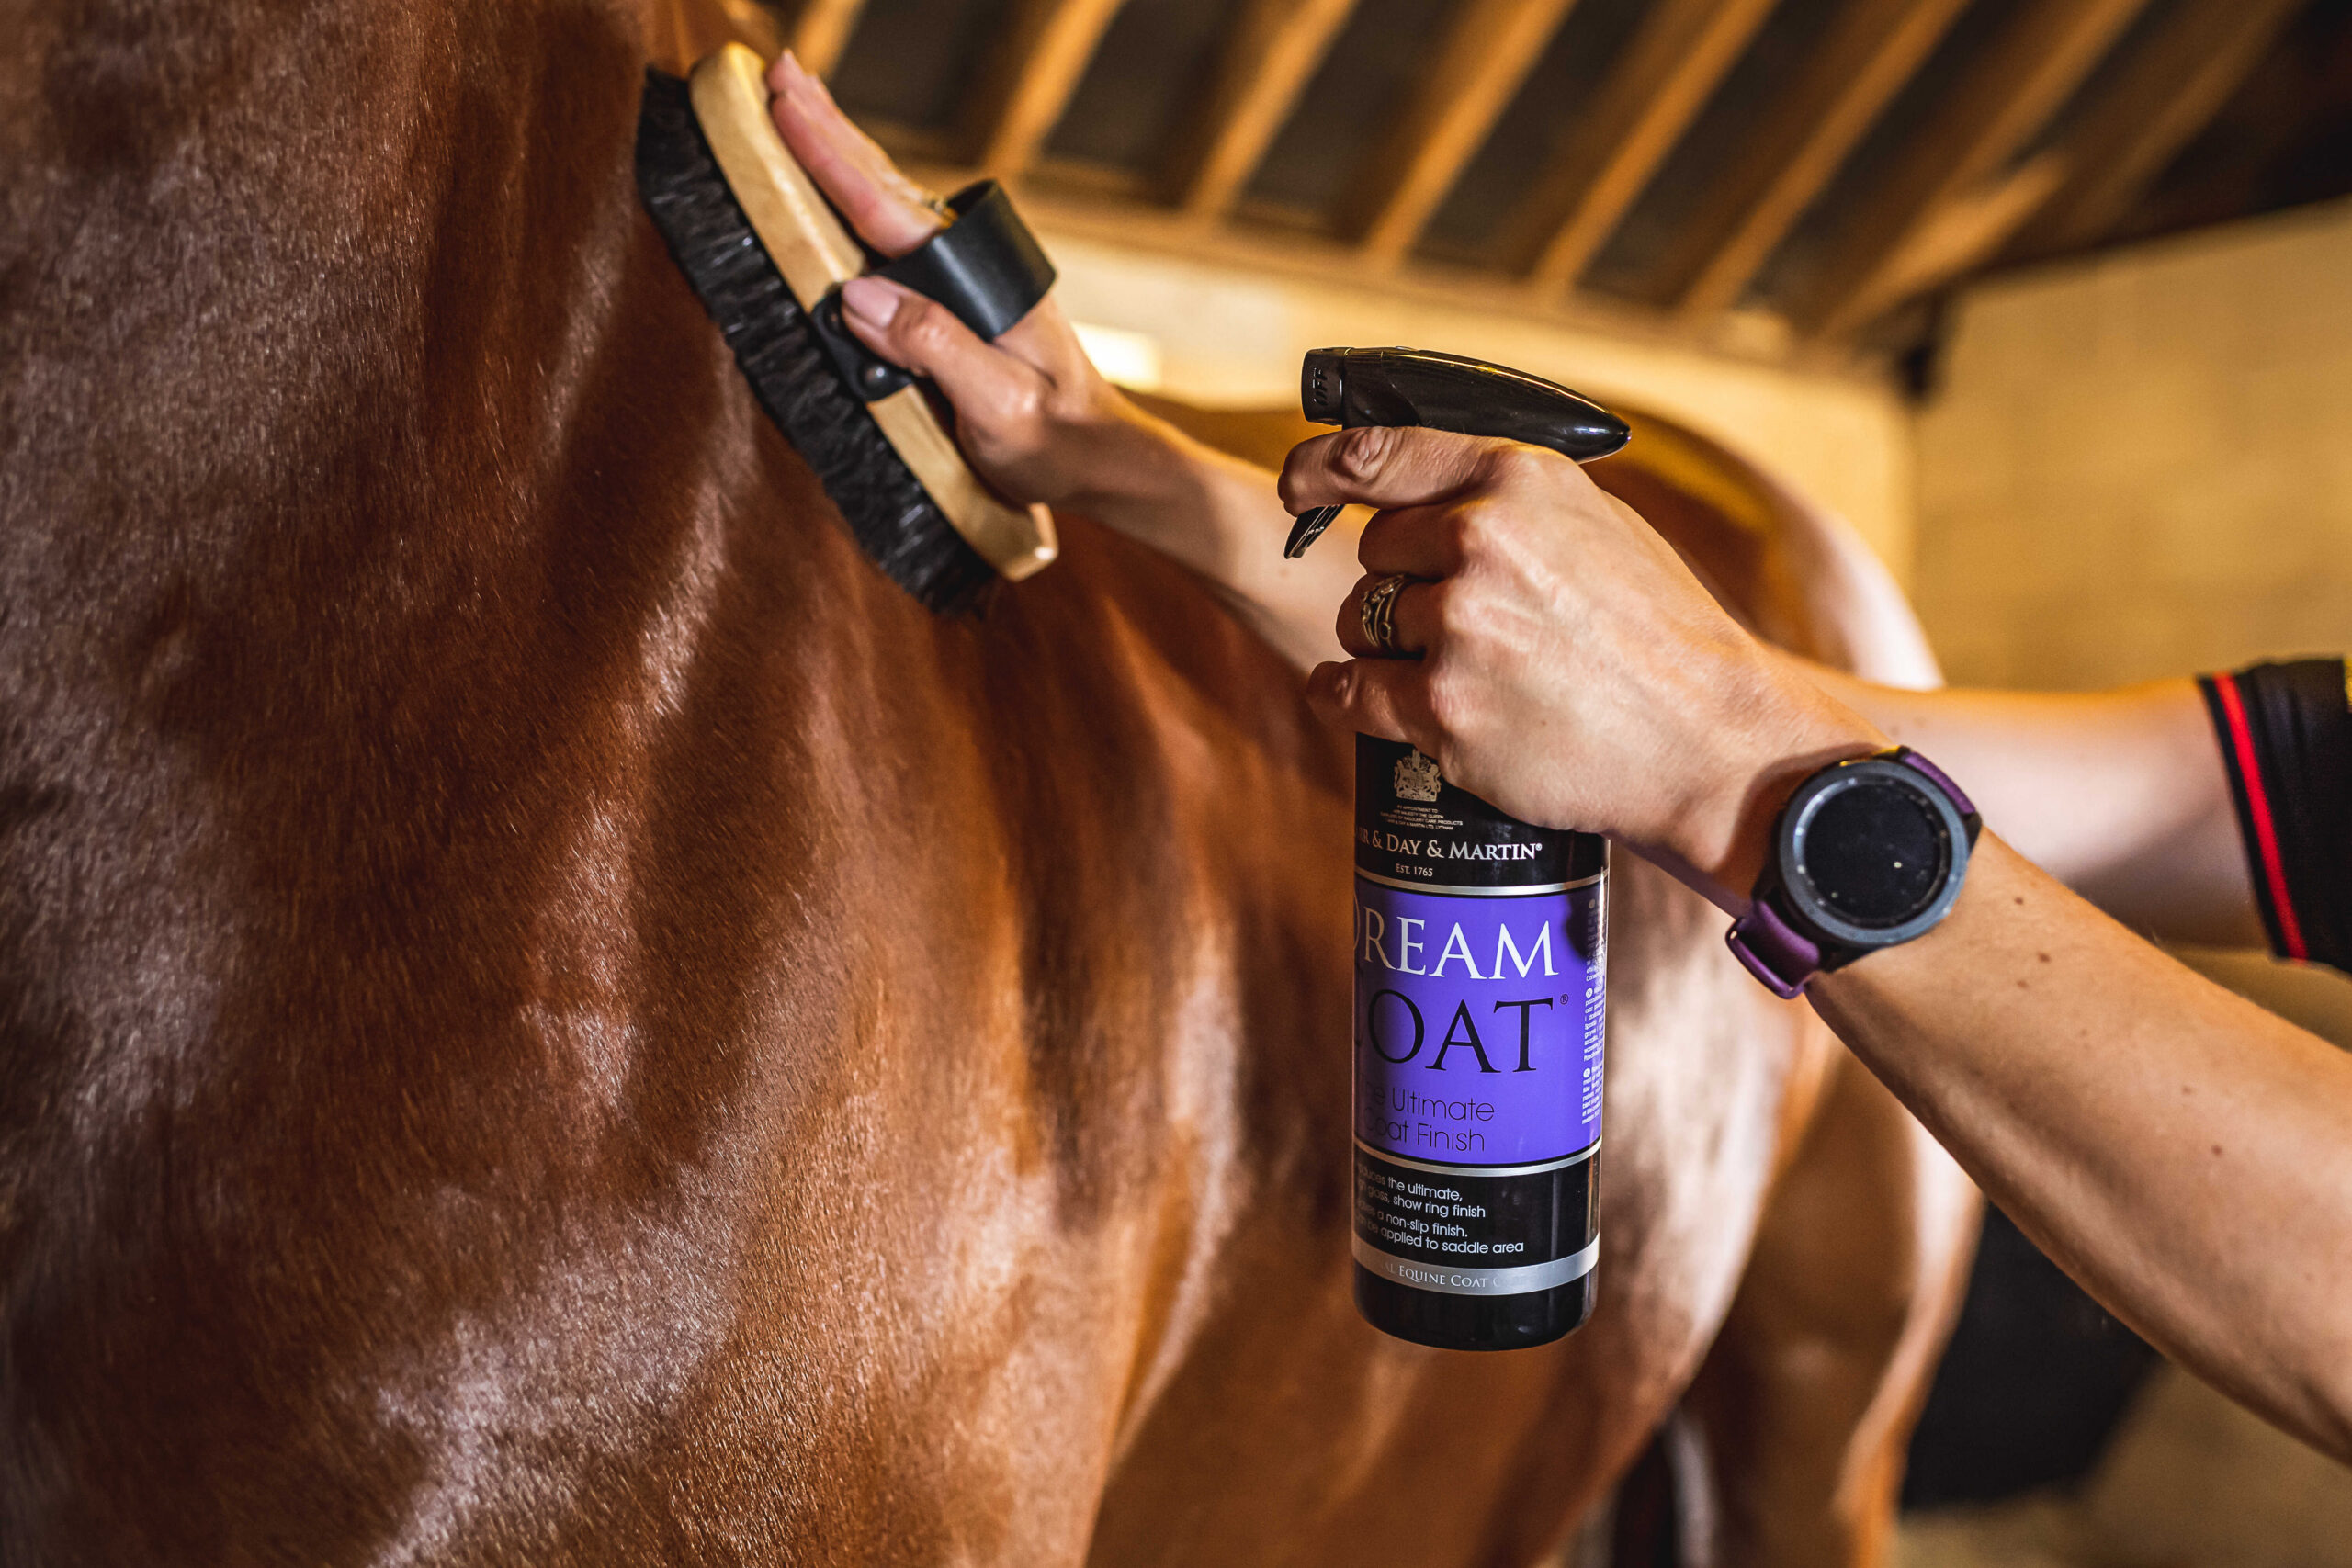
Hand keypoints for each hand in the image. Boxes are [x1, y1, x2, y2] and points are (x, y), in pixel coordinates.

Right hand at [764, 52, 1161, 513]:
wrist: (1102, 462)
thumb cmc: (1059, 441)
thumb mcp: (998, 405)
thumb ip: (933, 346)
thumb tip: (856, 293)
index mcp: (981, 283)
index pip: (888, 210)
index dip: (831, 158)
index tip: (786, 108)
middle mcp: (973, 271)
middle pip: (888, 187)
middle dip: (832, 128)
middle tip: (783, 71)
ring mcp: (966, 286)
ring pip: (891, 205)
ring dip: (844, 154)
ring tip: (802, 105)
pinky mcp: (957, 308)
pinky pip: (896, 242)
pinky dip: (862, 201)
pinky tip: (846, 182)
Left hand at [1281, 425, 1888, 902]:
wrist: (1711, 740)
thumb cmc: (1661, 636)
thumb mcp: (1598, 526)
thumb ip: (1512, 502)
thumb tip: (1425, 494)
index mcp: (1518, 480)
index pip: (1379, 455)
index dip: (1321, 469)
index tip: (1297, 485)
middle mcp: (1480, 541)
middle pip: (1372, 555)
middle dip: (1399, 588)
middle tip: (1461, 626)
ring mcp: (1457, 627)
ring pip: (1359, 625)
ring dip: (1387, 649)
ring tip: (1465, 673)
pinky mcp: (1442, 708)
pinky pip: (1350, 693)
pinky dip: (1350, 700)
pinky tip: (1368, 703)